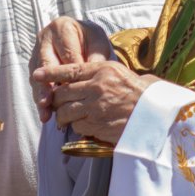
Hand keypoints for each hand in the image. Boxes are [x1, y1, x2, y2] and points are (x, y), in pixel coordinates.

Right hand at [30, 17, 111, 121]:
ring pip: (37, 76)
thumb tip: (92, 76)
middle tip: (49, 101)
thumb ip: (96, 57)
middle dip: (47, 85)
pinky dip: (40, 99)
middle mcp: (45, 38)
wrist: (82, 38)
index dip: (72, 73)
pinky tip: (45, 113)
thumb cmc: (91, 41)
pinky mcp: (34, 65)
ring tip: (46, 112)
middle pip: (46, 63)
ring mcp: (37, 51)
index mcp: (62, 27)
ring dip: (41, 95)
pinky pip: (35, 83)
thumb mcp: (98, 44)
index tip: (77, 89)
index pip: (67, 53)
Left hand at [32, 61, 152, 143]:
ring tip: (67, 116)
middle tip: (58, 103)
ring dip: (63, 115)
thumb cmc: (140, 92)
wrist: (157, 115)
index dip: (49, 72)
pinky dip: (77, 126)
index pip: (69, 69)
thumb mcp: (120, 72)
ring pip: (65, 111)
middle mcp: (96, 87)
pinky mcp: (97, 125)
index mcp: (102, 70)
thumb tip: (76, 72)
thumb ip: (98, 71)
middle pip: (62, 93)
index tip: (37, 74)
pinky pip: (77, 126)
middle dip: (56, 99)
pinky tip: (85, 124)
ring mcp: (96, 107)